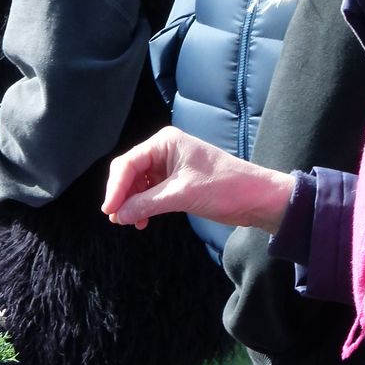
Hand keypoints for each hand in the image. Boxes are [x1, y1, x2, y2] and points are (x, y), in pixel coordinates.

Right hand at [102, 126, 293, 232]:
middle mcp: (165, 150)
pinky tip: (143, 220)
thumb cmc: (225, 187)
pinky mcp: (176, 182)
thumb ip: (147, 203)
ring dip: (132, 203)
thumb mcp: (182, 195)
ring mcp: (170, 166)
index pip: (127, 163)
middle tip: (117, 218)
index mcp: (165, 142)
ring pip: (138, 184)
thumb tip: (119, 215)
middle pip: (129, 172)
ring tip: (132, 222)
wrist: (255, 198)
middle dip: (122, 195)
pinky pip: (150, 192)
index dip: (115, 188)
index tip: (109, 210)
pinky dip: (144, 206)